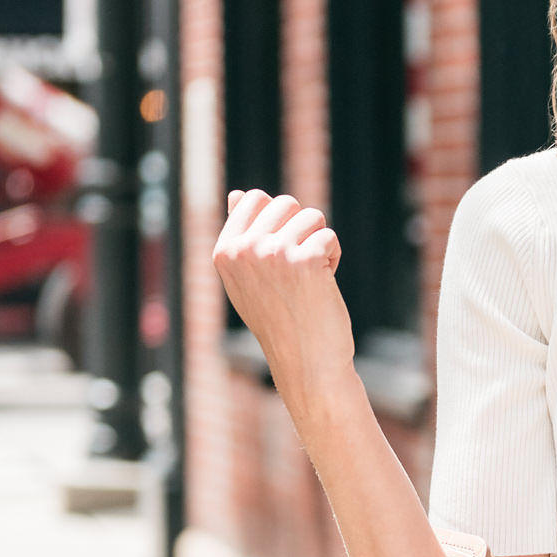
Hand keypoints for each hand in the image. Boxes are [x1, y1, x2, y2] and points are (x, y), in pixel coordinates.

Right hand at [212, 189, 355, 405]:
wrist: (306, 362)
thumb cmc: (280, 318)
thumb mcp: (247, 277)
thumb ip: (242, 236)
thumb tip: (238, 194)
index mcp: (224, 251)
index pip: (254, 198)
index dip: (279, 220)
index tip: (280, 254)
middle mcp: (243, 249)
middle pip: (285, 202)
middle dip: (301, 229)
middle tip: (298, 267)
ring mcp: (272, 253)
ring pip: (312, 216)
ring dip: (319, 243)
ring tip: (309, 277)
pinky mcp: (304, 259)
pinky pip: (328, 236)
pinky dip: (332, 257)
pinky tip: (323, 284)